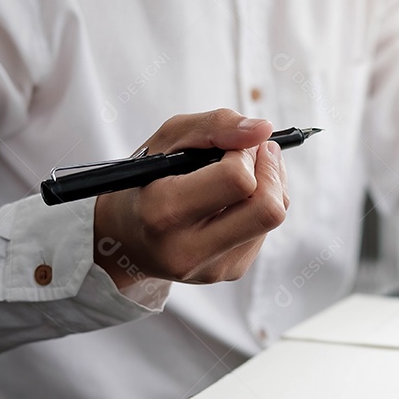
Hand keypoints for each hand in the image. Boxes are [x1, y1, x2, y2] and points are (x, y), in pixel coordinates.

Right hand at [93, 109, 288, 288]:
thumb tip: (263, 129)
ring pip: (273, 217)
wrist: (125, 238)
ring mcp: (212, 267)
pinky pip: (267, 231)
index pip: (238, 180)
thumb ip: (215, 126)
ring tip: (242, 173)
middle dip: (270, 171)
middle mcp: (188, 249)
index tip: (234, 144)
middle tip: (255, 152)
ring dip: (269, 186)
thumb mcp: (168, 140)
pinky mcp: (230, 272)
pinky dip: (260, 206)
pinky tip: (235, 200)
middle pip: (267, 210)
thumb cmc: (147, 181)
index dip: (244, 152)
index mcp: (164, 212)